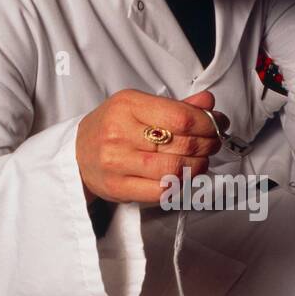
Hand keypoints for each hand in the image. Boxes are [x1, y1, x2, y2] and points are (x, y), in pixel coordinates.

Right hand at [76, 89, 226, 206]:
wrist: (76, 153)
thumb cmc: (113, 128)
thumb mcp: (140, 106)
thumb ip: (177, 106)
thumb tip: (209, 104)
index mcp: (127, 105)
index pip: (180, 117)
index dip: (207, 123)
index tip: (218, 125)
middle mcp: (119, 132)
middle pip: (182, 144)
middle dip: (207, 145)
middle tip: (213, 144)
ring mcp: (117, 162)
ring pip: (174, 169)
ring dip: (198, 167)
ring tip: (200, 161)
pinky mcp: (118, 187)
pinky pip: (161, 191)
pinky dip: (180, 185)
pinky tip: (182, 177)